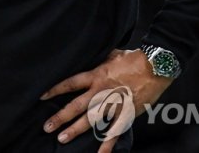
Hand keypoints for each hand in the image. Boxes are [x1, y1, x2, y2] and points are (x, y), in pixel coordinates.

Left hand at [40, 49, 172, 152]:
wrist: (156, 66)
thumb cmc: (135, 58)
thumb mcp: (113, 54)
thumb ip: (101, 60)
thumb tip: (92, 56)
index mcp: (97, 75)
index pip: (71, 83)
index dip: (55, 89)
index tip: (42, 96)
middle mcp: (101, 91)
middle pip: (76, 105)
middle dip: (61, 117)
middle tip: (47, 127)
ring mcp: (114, 104)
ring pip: (91, 120)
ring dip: (76, 130)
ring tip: (62, 138)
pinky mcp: (126, 114)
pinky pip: (115, 131)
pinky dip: (107, 144)